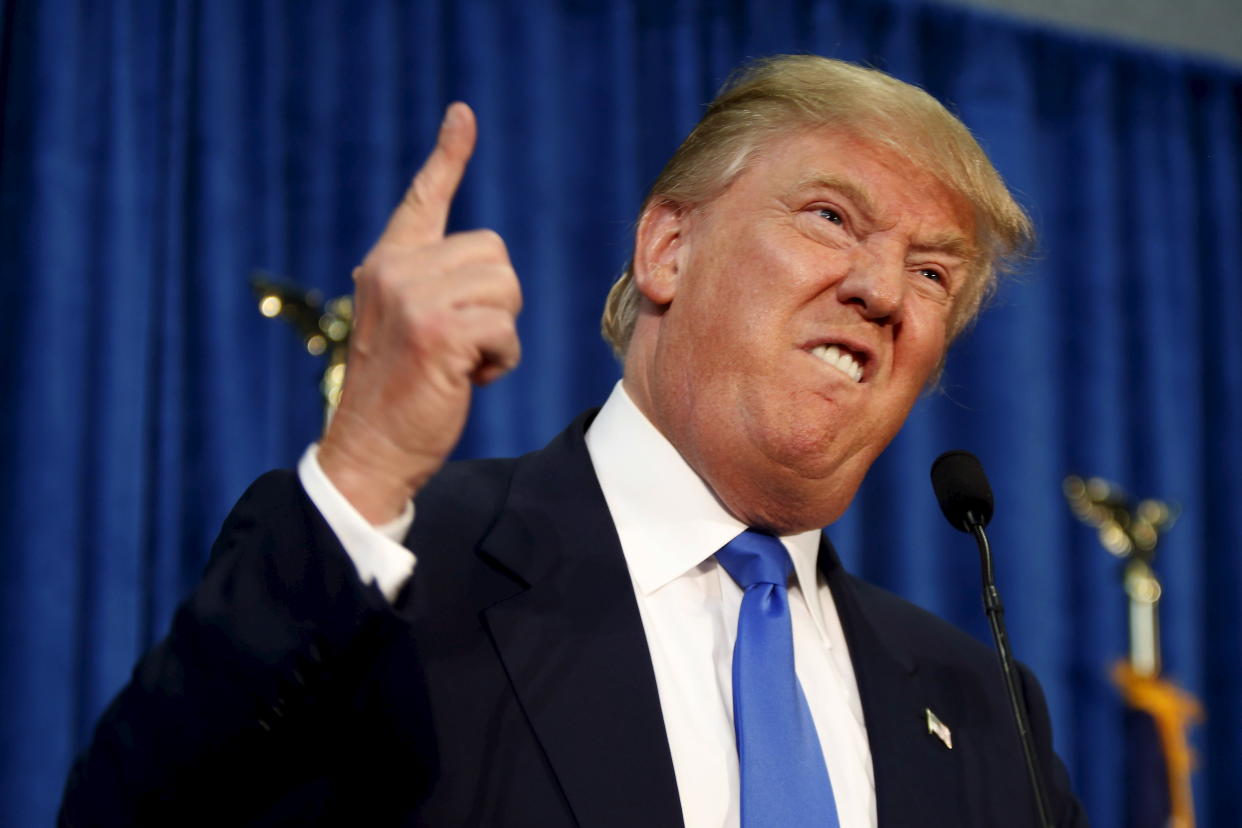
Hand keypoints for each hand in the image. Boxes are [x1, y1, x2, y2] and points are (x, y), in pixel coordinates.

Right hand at [317, 103, 521, 522]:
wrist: (370, 449)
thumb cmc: (400, 393)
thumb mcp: (408, 327)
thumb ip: (434, 288)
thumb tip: (487, 268)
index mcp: (388, 263)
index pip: (424, 199)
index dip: (447, 156)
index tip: (463, 116)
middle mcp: (396, 270)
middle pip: (496, 256)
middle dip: (496, 304)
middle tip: (460, 343)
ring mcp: (414, 298)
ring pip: (506, 290)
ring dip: (499, 334)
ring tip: (460, 362)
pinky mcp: (437, 332)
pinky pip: (505, 330)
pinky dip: (500, 361)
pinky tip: (467, 379)